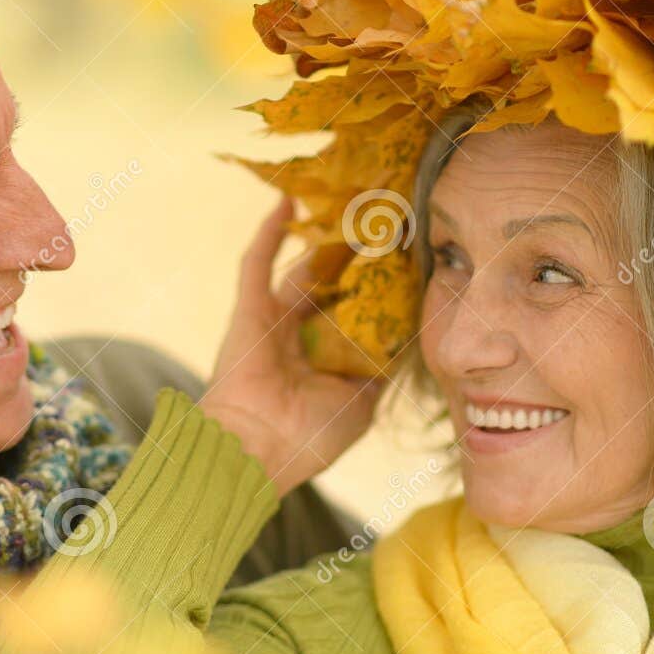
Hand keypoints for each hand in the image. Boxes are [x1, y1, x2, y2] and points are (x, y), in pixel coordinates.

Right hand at [198, 198, 381, 496]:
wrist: (256, 450)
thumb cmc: (308, 438)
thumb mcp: (359, 407)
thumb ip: (376, 374)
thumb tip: (399, 349)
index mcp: (320, 363)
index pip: (351, 318)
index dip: (374, 293)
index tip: (404, 267)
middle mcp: (296, 338)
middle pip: (330, 287)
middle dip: (355, 261)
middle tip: (384, 229)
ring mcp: (270, 322)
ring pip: (301, 270)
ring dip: (322, 240)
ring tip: (350, 207)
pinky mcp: (250, 311)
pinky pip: (257, 265)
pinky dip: (269, 234)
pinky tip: (287, 203)